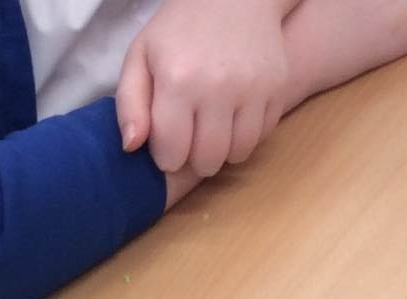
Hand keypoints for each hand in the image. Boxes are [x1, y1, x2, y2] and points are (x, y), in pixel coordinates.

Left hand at [118, 0, 289, 177]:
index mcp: (178, 81)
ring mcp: (252, 88)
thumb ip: (129, 104)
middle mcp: (218, 87)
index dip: (166, 155)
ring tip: (212, 131)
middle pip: (206, 161)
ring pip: (237, 154)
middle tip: (191, 140)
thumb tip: (132, 147)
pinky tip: (234, 117)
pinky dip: (247, 135)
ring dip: (222, 152)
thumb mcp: (141, 56)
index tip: (167, 141)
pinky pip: (262, 135)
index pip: (171, 154)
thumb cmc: (180, 30)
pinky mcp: (276, 86)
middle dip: (194, 159)